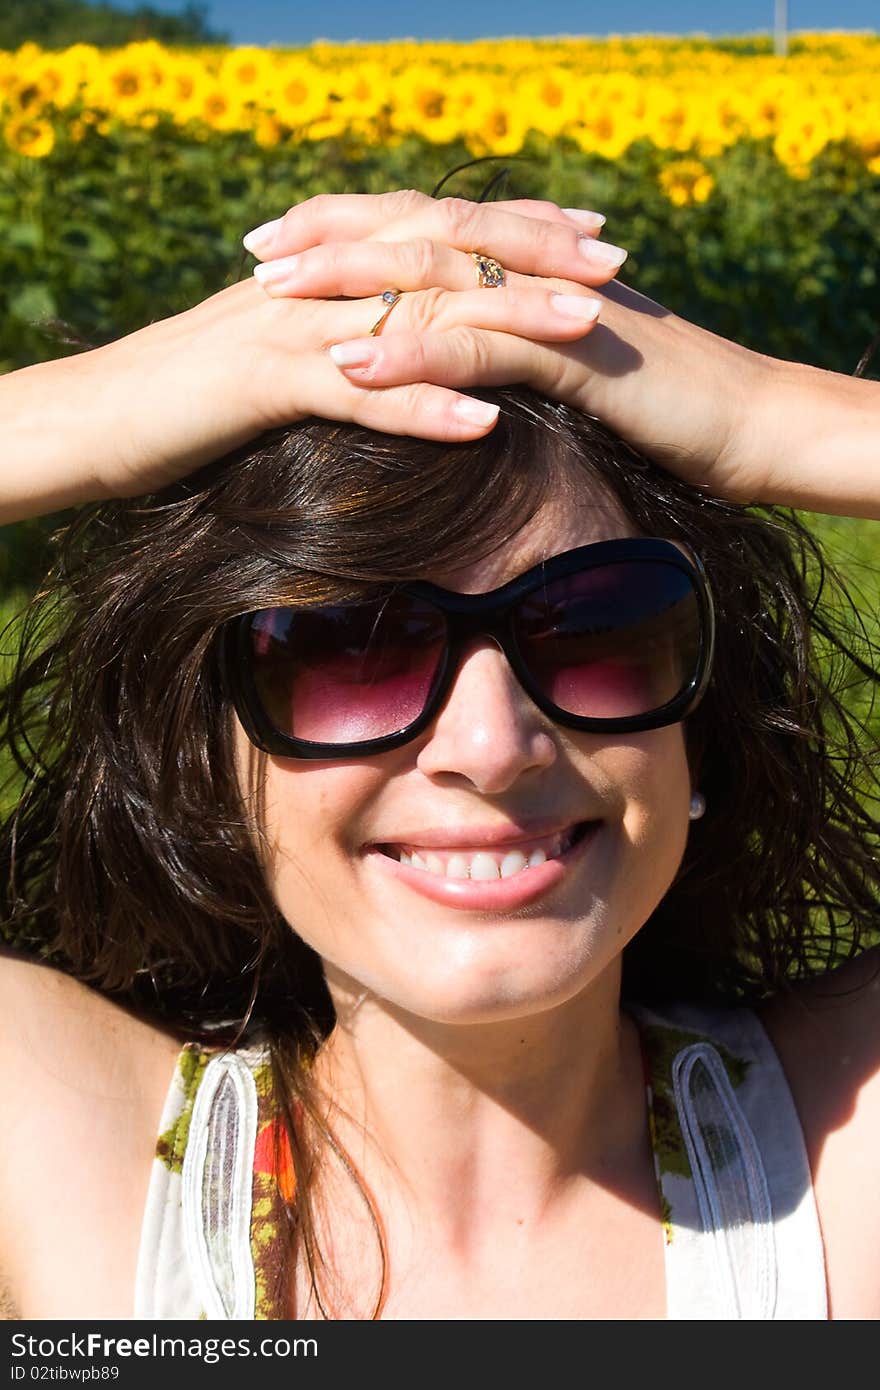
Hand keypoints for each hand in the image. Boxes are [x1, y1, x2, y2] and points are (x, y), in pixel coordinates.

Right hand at [0, 260, 606, 522]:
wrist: (99, 418)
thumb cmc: (194, 396)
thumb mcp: (286, 352)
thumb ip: (350, 337)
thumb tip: (416, 349)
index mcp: (329, 267)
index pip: (439, 229)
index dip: (518, 227)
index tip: (595, 237)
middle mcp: (319, 278)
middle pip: (444, 252)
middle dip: (535, 255)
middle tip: (617, 266)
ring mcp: (293, 323)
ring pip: (416, 310)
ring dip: (505, 318)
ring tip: (587, 330)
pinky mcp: (263, 381)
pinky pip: (357, 389)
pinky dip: (423, 403)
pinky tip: (486, 419)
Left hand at [243, 190, 770, 504]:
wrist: (748, 425)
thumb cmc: (659, 408)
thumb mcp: (568, 374)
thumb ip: (512, 355)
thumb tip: (454, 373)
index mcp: (525, 267)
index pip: (423, 227)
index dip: (349, 228)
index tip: (279, 245)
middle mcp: (530, 268)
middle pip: (413, 232)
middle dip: (328, 239)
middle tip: (254, 252)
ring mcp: (549, 303)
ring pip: (434, 275)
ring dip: (349, 283)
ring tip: (273, 296)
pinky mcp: (570, 352)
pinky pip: (479, 344)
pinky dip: (413, 351)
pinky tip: (353, 364)